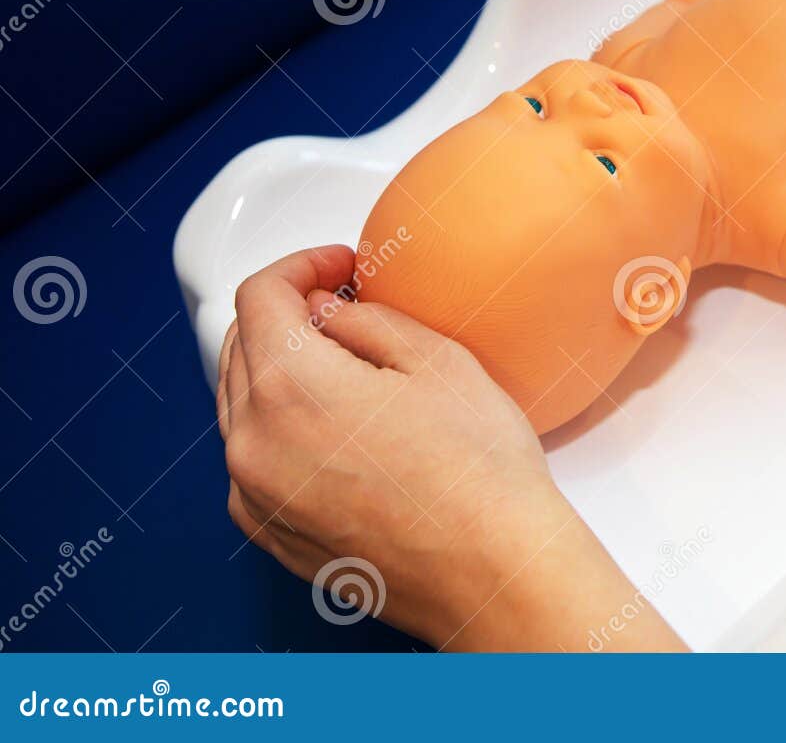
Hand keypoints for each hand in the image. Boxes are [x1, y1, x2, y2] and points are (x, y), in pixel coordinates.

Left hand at [218, 246, 681, 651]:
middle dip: (286, 315)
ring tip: (344, 367)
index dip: (301, 266)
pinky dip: (278, 428)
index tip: (337, 268)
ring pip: (240, 406)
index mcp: (289, 388)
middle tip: (343, 306)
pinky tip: (335, 429)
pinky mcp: (271, 534)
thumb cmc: (479, 476)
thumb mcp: (438, 360)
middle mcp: (254, 444)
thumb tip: (329, 311)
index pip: (260, 295)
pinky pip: (253, 460)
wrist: (493, 573)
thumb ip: (365, 319)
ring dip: (278, 371)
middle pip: (240, 346)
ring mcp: (256, 496)